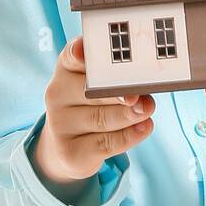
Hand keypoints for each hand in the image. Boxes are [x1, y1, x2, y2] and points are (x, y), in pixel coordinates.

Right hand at [33, 36, 155, 185]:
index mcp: (66, 70)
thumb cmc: (91, 106)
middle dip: (119, 91)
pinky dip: (128, 136)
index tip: (87, 52)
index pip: (72, 56)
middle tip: (139, 94)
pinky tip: (143, 128)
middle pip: (91, 91)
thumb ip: (118, 81)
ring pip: (101, 118)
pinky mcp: (71, 152)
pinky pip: (105, 143)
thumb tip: (143, 94)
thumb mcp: (98, 86)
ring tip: (147, 110)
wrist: (67, 147)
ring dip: (129, 115)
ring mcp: (60, 125)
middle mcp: (57, 95)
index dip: (79, 52)